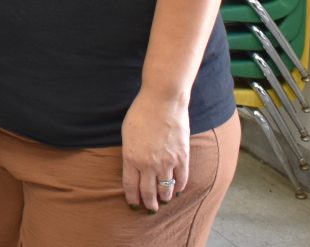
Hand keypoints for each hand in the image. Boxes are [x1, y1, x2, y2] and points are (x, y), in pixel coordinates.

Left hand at [121, 89, 189, 211]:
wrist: (163, 101)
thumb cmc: (141, 112)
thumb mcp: (127, 133)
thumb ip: (130, 153)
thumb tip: (133, 167)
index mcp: (131, 157)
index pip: (130, 186)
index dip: (132, 198)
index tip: (133, 204)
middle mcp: (148, 164)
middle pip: (148, 192)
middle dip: (148, 203)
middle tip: (150, 208)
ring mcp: (167, 162)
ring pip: (166, 189)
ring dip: (164, 197)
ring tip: (163, 200)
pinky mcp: (182, 157)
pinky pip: (182, 179)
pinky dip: (179, 187)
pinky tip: (177, 189)